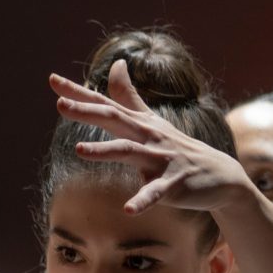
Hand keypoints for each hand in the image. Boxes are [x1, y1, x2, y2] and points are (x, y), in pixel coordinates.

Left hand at [49, 60, 253, 214]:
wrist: (220, 175)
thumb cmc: (178, 148)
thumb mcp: (151, 121)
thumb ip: (129, 96)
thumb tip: (116, 63)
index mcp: (139, 124)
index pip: (104, 103)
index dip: (78, 93)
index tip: (52, 80)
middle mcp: (148, 136)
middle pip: (114, 120)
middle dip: (87, 112)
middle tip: (60, 105)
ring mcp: (160, 159)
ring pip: (129, 152)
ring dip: (104, 151)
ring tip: (79, 150)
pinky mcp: (173, 184)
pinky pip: (154, 193)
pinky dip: (142, 200)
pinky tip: (128, 209)